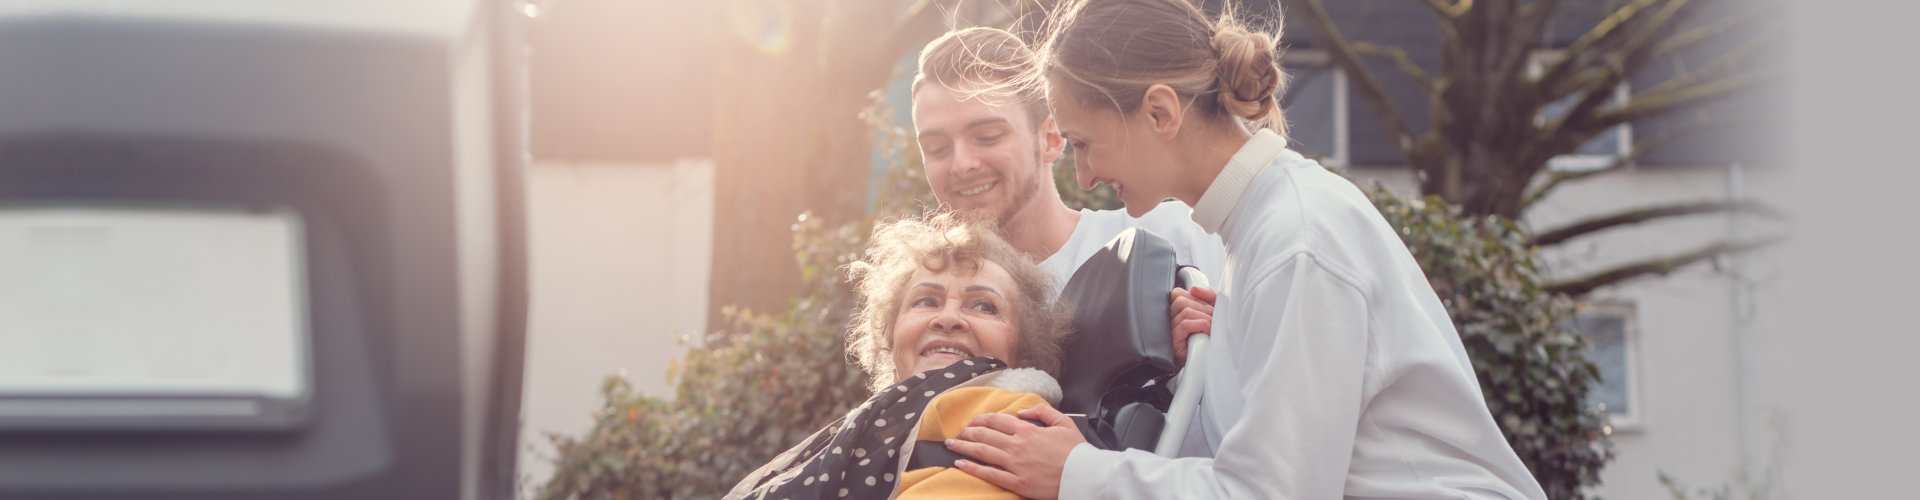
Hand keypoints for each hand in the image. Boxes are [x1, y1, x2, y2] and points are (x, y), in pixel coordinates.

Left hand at [946, 403, 1086, 499]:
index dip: (981, 420)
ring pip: (983, 453)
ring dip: (963, 447)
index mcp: (1028, 430)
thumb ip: (1041, 412)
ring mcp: (1016, 465)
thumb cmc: (1076, 451)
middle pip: (985, 436)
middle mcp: (1018, 446)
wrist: (1084, 476)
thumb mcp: (1063, 422)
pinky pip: (990, 474)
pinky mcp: (1017, 482)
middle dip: (967, 433)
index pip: (997, 421)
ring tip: (950, 445)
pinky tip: (960, 464)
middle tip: (957, 434)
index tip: (972, 422)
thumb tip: (1022, 412)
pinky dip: (973, 468)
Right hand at [1169, 286, 1216, 365]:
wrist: (1206, 362)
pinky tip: (1206, 333)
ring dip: (1204, 318)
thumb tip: (1194, 288)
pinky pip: (1186, 324)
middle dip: (1202, 308)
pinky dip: (1201, 326)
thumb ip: (1207, 295)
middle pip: (1181, 300)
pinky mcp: (1173, 341)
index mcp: (1174, 311)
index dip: (1195, 297)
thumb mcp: (1212, 311)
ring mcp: (1168, 331)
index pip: (1177, 293)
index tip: (1207, 308)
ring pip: (1185, 311)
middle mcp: (1167, 319)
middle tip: (1212, 320)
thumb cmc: (1208, 337)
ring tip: (1211, 328)